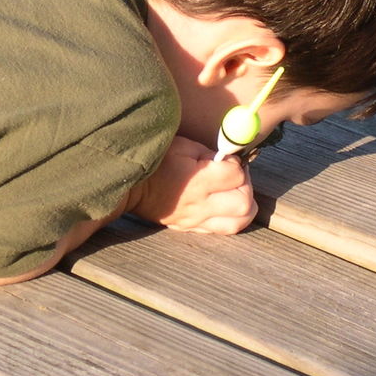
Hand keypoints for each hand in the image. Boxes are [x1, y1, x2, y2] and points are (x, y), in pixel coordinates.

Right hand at [129, 135, 256, 234]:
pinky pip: (223, 229)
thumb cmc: (155, 162)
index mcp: (198, 181)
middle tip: (234, 178)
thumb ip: (210, 153)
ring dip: (243, 206)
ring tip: (232, 193)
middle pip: (244, 203)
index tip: (228, 158)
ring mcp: (197, 220)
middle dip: (246, 186)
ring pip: (239, 223)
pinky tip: (221, 203)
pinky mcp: (193, 228)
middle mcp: (200, 205)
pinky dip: (230, 216)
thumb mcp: (182, 146)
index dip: (237, 163)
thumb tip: (232, 158)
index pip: (236, 174)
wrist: (130, 188)